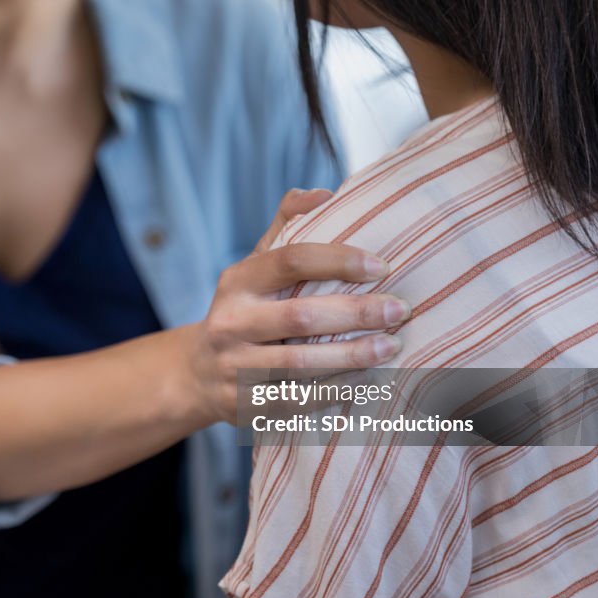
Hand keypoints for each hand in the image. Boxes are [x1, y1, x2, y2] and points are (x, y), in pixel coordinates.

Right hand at [184, 189, 410, 422]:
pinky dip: (336, 389)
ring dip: (352, 356)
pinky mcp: (246, 405)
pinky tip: (367, 378)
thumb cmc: (244, 310)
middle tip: (400, 310)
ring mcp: (235, 367)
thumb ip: (286, 227)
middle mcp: (231, 323)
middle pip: (299, 316)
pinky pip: (298, 399)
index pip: (289, 261)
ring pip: (300, 364)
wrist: (197, 373)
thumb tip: (323, 193)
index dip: (338, 260)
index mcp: (237, 282)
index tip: (382, 266)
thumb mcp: (254, 266)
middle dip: (356, 313)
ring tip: (392, 346)